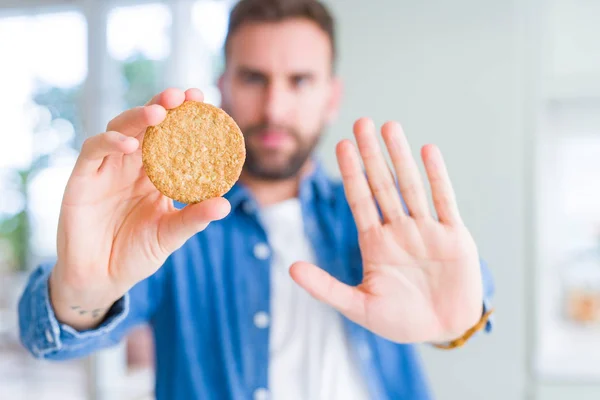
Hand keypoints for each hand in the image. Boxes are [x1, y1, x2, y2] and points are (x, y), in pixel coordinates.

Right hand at [50, 88, 230, 329]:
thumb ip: (193, 218)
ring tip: (159, 113)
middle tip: (182, 96)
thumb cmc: (137, 253)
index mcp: (156, 173)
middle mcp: (132, 164)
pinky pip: (94, 151)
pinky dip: (110, 142)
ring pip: (120, 128)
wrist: (102, 278)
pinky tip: (130, 144)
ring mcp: (107, 168)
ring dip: (138, 117)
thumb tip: (225, 205)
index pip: (172, 136)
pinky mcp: (83, 178)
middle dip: (163, 105)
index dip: (186, 116)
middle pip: (147, 124)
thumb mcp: (170, 234)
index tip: (204, 100)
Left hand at [290, 118, 482, 343]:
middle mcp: (399, 230)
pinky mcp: (454, 236)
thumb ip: (325, 288)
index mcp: (375, 243)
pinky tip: (428, 151)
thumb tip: (291, 268)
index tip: (341, 145)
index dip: (351, 173)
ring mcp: (426, 230)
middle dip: (371, 155)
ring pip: (411, 186)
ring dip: (401, 157)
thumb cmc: (401, 320)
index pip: (359, 200)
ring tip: (390, 127)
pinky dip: (437, 176)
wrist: (444, 330)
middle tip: (361, 123)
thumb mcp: (359, 306)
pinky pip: (444, 201)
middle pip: (382, 184)